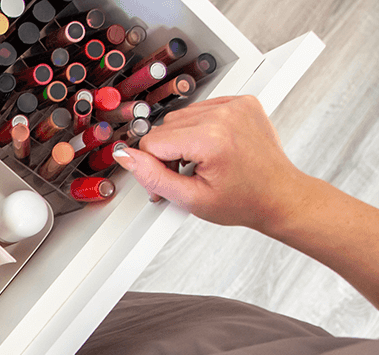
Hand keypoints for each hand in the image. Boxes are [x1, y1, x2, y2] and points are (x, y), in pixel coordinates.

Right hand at [113, 94, 378, 308]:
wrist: (280, 196)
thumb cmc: (243, 202)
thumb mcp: (190, 199)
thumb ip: (152, 177)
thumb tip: (125, 157)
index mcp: (211, 138)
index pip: (153, 142)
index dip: (156, 167)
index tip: (172, 182)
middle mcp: (223, 114)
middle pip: (165, 128)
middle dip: (170, 153)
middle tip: (190, 174)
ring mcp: (235, 104)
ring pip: (180, 117)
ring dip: (183, 140)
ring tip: (203, 161)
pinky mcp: (242, 101)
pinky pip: (202, 109)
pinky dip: (201, 128)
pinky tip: (213, 148)